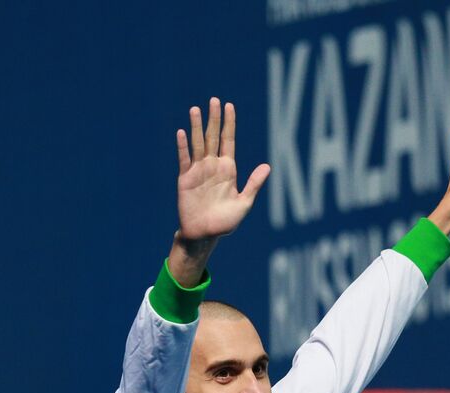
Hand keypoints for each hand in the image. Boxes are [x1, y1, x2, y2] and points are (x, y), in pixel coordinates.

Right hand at [175, 97, 270, 243]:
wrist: (204, 236)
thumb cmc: (225, 223)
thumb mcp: (243, 203)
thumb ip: (253, 184)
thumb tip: (267, 166)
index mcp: (228, 169)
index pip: (228, 140)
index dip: (229, 123)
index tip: (229, 105)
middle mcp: (213, 166)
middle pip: (213, 137)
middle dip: (214, 119)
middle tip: (214, 100)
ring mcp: (198, 171)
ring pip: (198, 144)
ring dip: (196, 126)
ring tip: (195, 109)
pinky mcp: (185, 179)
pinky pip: (184, 159)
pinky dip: (183, 146)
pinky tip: (182, 132)